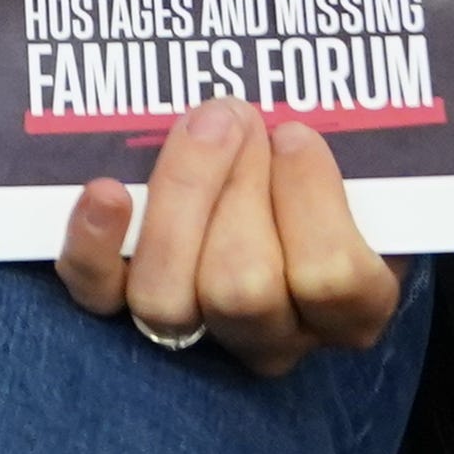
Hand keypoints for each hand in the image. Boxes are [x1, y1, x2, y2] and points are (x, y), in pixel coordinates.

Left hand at [54, 101, 409, 376]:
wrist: (261, 173)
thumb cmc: (315, 166)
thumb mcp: (357, 158)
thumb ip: (339, 150)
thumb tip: (294, 124)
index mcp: (348, 309)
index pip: (333, 280)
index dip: (310, 202)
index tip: (293, 132)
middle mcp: (273, 338)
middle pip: (242, 289)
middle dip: (235, 185)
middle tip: (236, 115)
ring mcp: (198, 332)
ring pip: (169, 299)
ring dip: (177, 199)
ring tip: (199, 127)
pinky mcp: (126, 311)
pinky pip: (100, 294)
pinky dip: (95, 243)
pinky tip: (106, 191)